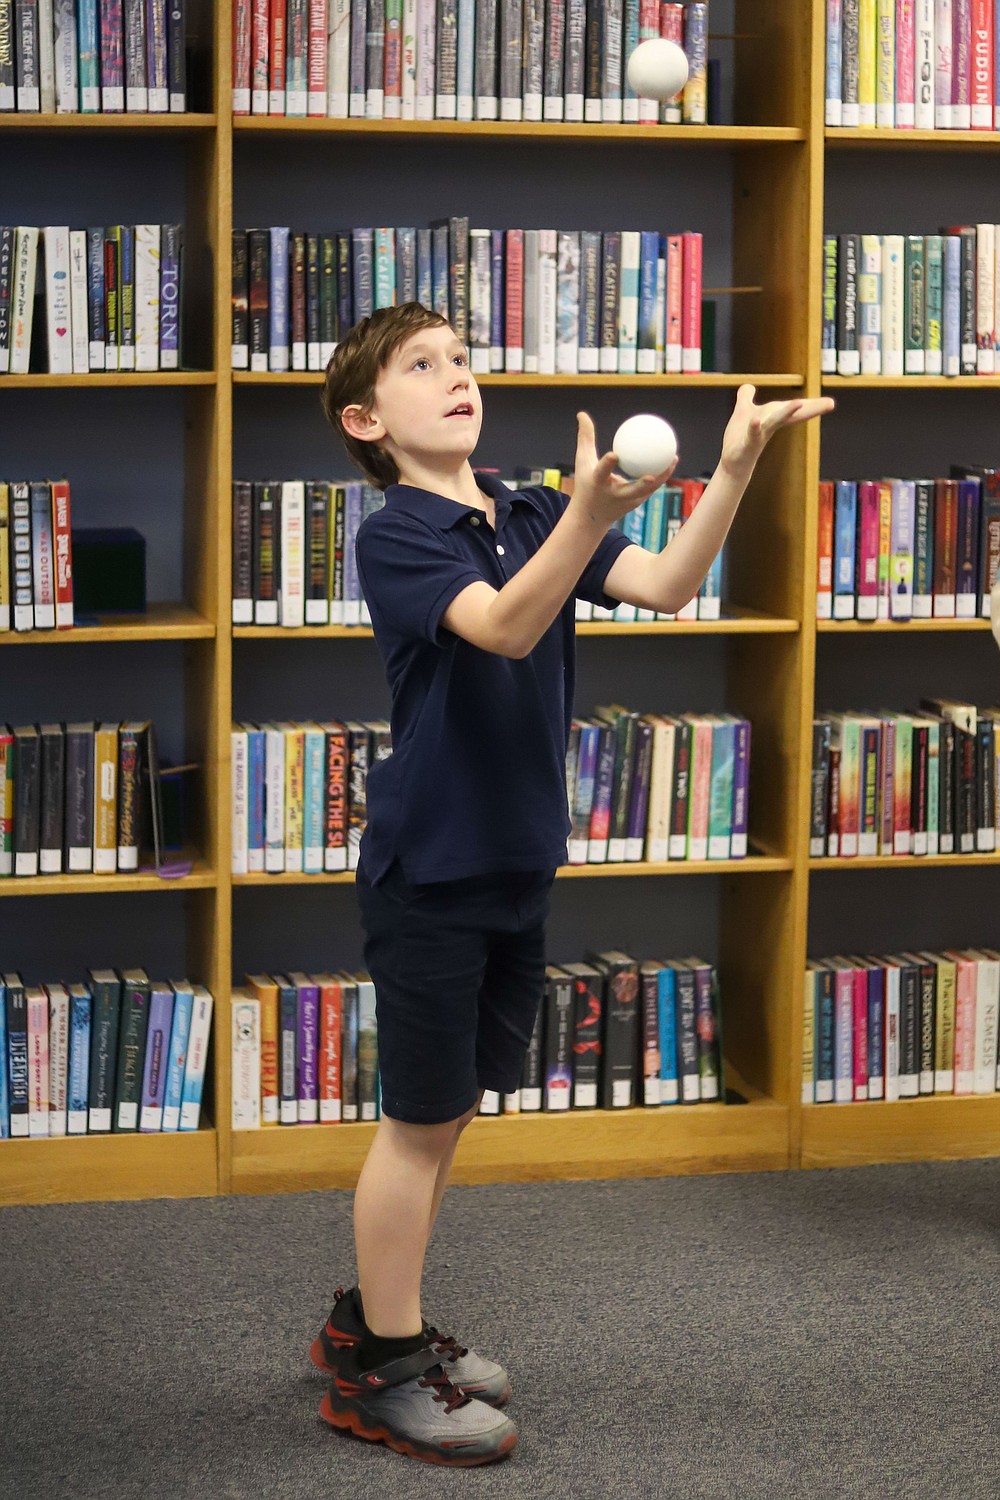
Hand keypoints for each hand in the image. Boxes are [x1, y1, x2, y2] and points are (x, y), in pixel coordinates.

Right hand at [570, 411, 678, 527]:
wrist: (591, 517)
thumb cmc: (586, 483)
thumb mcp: (583, 461)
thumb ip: (585, 438)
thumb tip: (582, 413)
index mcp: (598, 484)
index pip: (602, 473)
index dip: (608, 465)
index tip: (614, 455)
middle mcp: (614, 495)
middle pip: (630, 491)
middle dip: (641, 485)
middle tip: (652, 473)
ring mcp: (627, 502)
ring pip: (647, 490)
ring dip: (662, 476)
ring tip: (674, 458)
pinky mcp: (636, 504)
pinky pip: (652, 488)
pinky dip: (661, 476)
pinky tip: (670, 461)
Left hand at [720, 384, 834, 478]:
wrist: (732, 463)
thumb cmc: (740, 439)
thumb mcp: (742, 412)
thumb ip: (745, 398)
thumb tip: (748, 386)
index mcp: (772, 418)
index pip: (794, 410)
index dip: (811, 405)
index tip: (831, 403)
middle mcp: (769, 426)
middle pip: (791, 414)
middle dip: (810, 408)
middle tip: (830, 404)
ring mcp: (759, 436)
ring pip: (774, 422)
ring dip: (786, 413)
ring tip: (798, 403)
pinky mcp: (746, 445)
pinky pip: (751, 435)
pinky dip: (754, 428)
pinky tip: (755, 420)